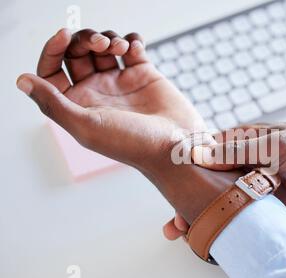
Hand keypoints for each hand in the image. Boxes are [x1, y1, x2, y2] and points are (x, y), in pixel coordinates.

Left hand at [17, 28, 205, 170]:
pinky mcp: (144, 74)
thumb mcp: (85, 126)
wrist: (176, 146)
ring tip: (120, 48)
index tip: (64, 36)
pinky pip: (132, 47)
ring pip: (104, 47)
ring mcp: (121, 82)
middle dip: (85, 40)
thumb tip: (21, 80)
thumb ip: (52, 103)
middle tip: (101, 44)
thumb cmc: (132, 143)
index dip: (53, 49)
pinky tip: (135, 48)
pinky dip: (132, 40)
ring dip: (108, 38)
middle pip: (78, 53)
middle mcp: (98, 91)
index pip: (52, 70)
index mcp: (79, 104)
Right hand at [164, 123, 285, 239]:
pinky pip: (241, 215)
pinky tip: (212, 235)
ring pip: (221, 201)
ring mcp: (253, 187)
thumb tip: (199, 155)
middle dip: (190, 198)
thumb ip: (240, 150)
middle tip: (175, 220)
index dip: (186, 171)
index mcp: (244, 141)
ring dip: (204, 214)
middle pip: (209, 182)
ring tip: (185, 232)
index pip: (206, 155)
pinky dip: (226, 224)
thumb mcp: (277, 145)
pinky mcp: (265, 206)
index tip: (170, 187)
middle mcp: (244, 164)